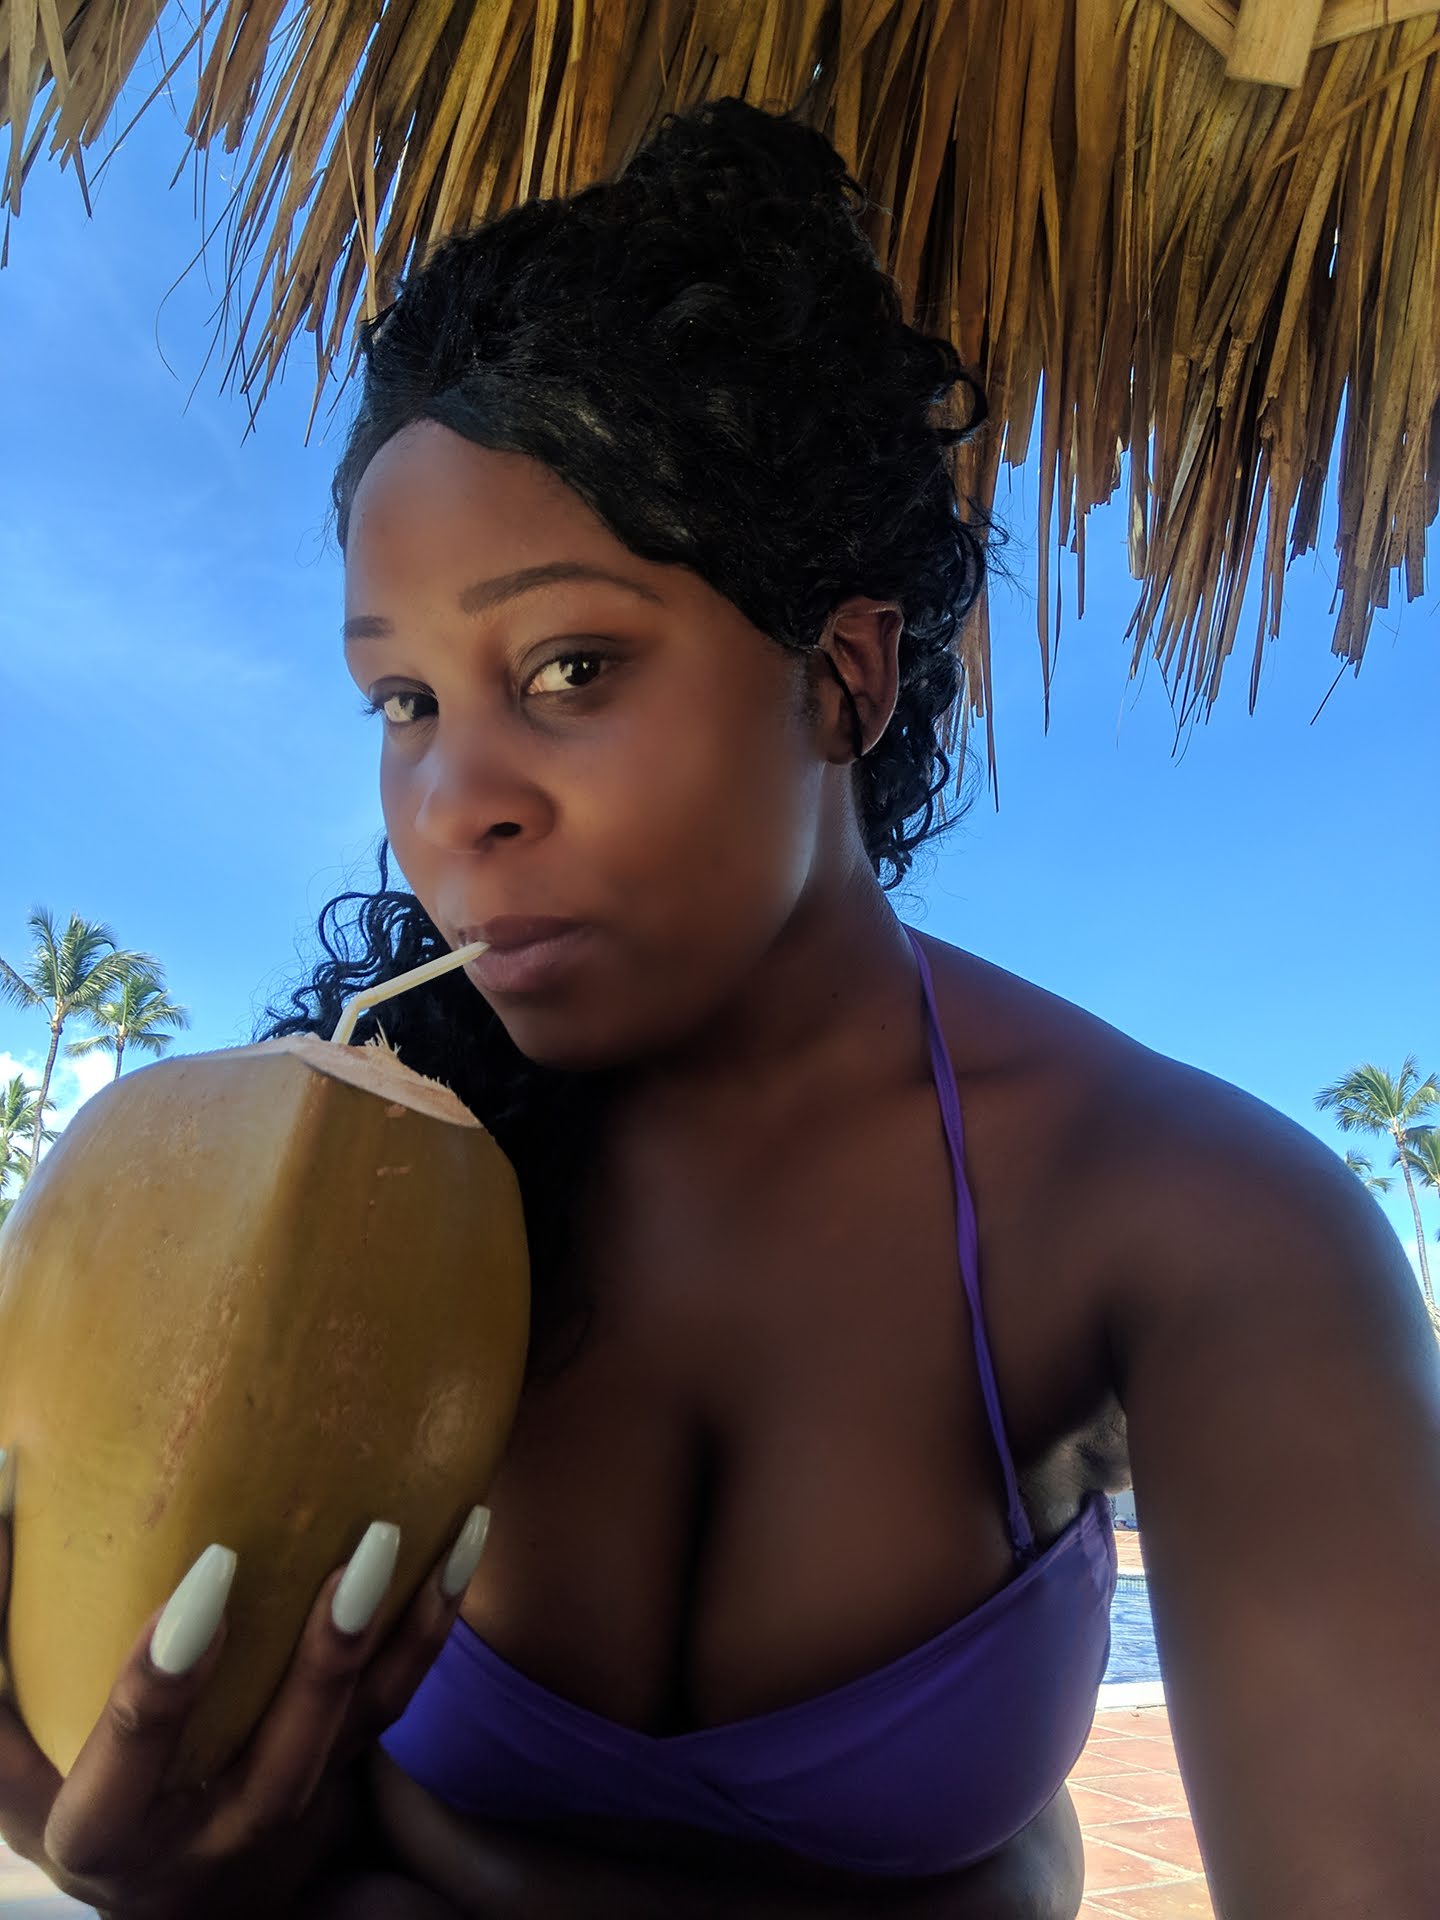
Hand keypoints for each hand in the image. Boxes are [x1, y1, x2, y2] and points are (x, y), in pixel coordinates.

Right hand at [0, 1448, 489, 1919]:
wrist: (152, 1879)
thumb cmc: (56, 1772)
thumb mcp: (6, 1741)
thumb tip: (1, 1475)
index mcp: (103, 1828)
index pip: (131, 1758)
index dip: (163, 1684)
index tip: (206, 1580)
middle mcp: (204, 1837)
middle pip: (276, 1767)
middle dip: (319, 1666)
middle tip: (359, 1555)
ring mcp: (283, 1808)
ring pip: (356, 1734)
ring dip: (398, 1633)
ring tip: (428, 1529)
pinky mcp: (340, 1770)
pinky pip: (397, 1702)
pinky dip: (431, 1621)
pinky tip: (464, 1533)